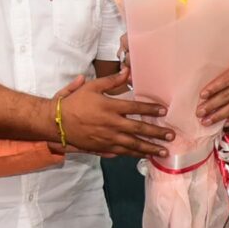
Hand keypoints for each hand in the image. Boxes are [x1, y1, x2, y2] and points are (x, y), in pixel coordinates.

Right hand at [57, 70, 174, 157]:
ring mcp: (108, 138)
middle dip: (156, 133)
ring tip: (163, 152)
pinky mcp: (102, 148)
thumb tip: (127, 71)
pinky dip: (134, 155)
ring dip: (149, 148)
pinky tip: (143, 156)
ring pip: (132, 145)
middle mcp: (112, 125)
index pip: (135, 109)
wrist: (57, 122)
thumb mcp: (92, 86)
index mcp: (110, 107)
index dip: (151, 110)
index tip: (164, 112)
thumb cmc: (75, 102)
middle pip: (138, 130)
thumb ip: (111, 80)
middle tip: (171, 136)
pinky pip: (121, 153)